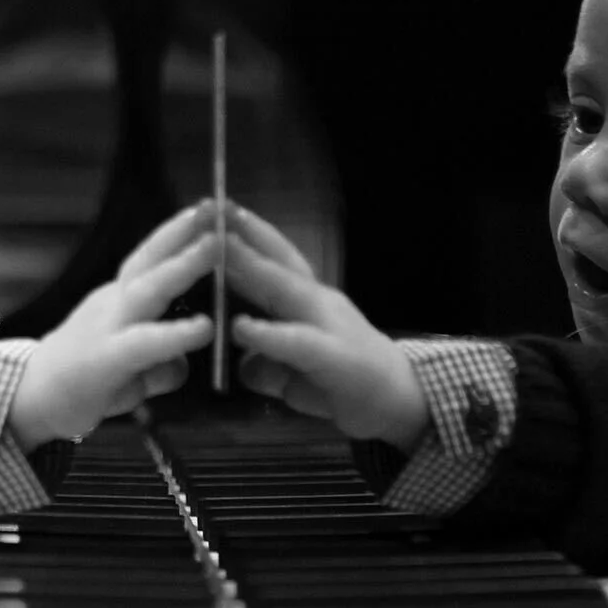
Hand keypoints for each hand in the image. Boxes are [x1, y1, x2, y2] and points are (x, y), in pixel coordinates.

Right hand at [9, 201, 217, 448]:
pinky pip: (145, 343)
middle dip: (184, 232)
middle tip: (217, 207)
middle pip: (149, 259)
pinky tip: (205, 327)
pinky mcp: (106, 360)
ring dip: (182, 266)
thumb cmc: (85, 379)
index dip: (179, 232)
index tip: (210, 209)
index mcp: (119, 298)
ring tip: (215, 246)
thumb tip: (183, 361)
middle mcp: (114, 304)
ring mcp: (108, 329)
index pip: (150, 257)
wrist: (30, 399)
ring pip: (148, 289)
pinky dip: (176, 333)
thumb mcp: (131, 365)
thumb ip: (161, 360)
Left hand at [222, 204, 428, 448]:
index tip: (207, 210)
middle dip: (242, 232)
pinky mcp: (336, 356)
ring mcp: (329, 324)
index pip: (272, 257)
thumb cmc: (344, 380)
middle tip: (208, 207)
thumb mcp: (293, 371)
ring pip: (287, 287)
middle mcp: (317, 300)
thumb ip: (266, 360)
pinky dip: (269, 333)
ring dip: (253, 264)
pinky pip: (298, 341)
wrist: (400, 400)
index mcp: (305, 298)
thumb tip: (240, 360)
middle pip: (278, 258)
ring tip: (220, 246)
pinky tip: (242, 327)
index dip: (240, 234)